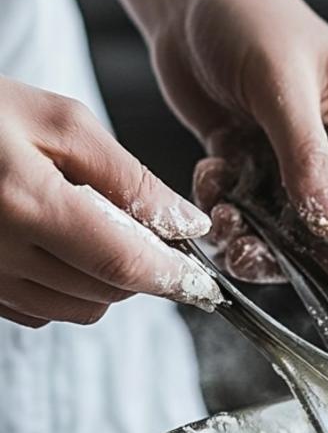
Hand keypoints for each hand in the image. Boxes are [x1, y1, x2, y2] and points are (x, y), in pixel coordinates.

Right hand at [0, 77, 214, 327]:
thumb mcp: (60, 122)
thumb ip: (129, 177)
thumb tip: (187, 224)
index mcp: (27, 204)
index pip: (123, 264)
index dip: (172, 275)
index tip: (201, 276)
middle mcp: (0, 253)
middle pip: (106, 293)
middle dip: (139, 269)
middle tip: (140, 226)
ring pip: (77, 309)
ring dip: (103, 280)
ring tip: (90, 227)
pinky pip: (38, 311)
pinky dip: (64, 287)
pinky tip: (54, 244)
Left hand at [149, 0, 327, 380]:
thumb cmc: (247, 18)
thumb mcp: (281, 84)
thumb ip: (309, 161)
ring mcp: (318, 174)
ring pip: (308, 250)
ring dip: (267, 249)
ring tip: (232, 230)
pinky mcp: (274, 181)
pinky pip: (266, 233)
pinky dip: (236, 227)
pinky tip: (216, 187)